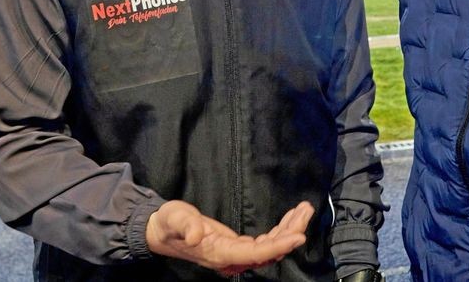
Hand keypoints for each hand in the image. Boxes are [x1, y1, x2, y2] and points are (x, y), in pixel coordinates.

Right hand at [145, 200, 313, 274]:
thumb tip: (195, 234)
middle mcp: (230, 259)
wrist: (162, 231)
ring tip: (304, 209)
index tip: (299, 236)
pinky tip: (291, 217)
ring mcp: (235, 254)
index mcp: (219, 254)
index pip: (255, 254)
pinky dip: (280, 230)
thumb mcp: (174, 218)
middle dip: (290, 232)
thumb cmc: (169, 223)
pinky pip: (265, 243)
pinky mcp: (238, 247)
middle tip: (306, 210)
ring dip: (289, 230)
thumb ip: (185, 225)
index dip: (278, 246)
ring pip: (270, 248)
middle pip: (269, 252)